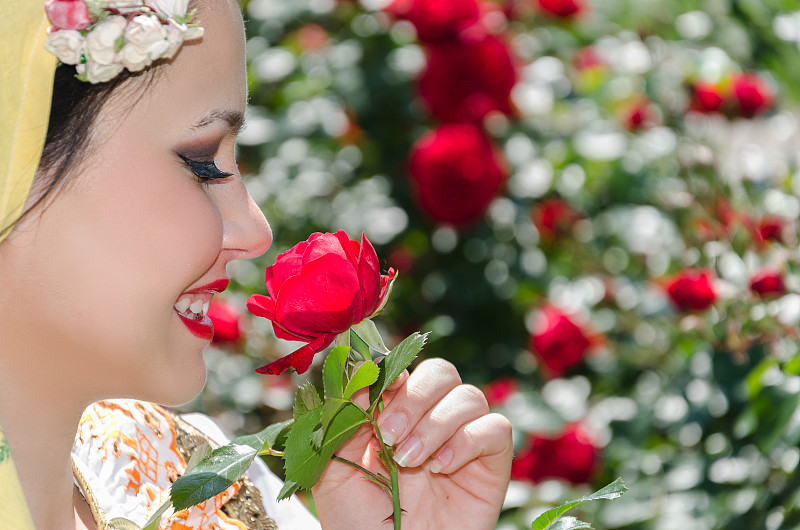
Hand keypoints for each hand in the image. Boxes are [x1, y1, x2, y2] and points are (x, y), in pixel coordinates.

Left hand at [312, 358, 512, 528]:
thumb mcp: (334, 472)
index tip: (376, 391)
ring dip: (436, 423)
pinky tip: (441, 468)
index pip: (404, 370)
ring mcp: (462, 441)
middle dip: (414, 398)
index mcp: (393, 414)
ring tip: (411, 460)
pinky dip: (467, 441)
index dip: (392, 372)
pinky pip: (496, 429)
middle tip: (390, 434)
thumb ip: (342, 421)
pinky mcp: (491, 465)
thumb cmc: (359, 524)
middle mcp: (430, 421)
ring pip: (469, 396)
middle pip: (441, 373)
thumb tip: (359, 369)